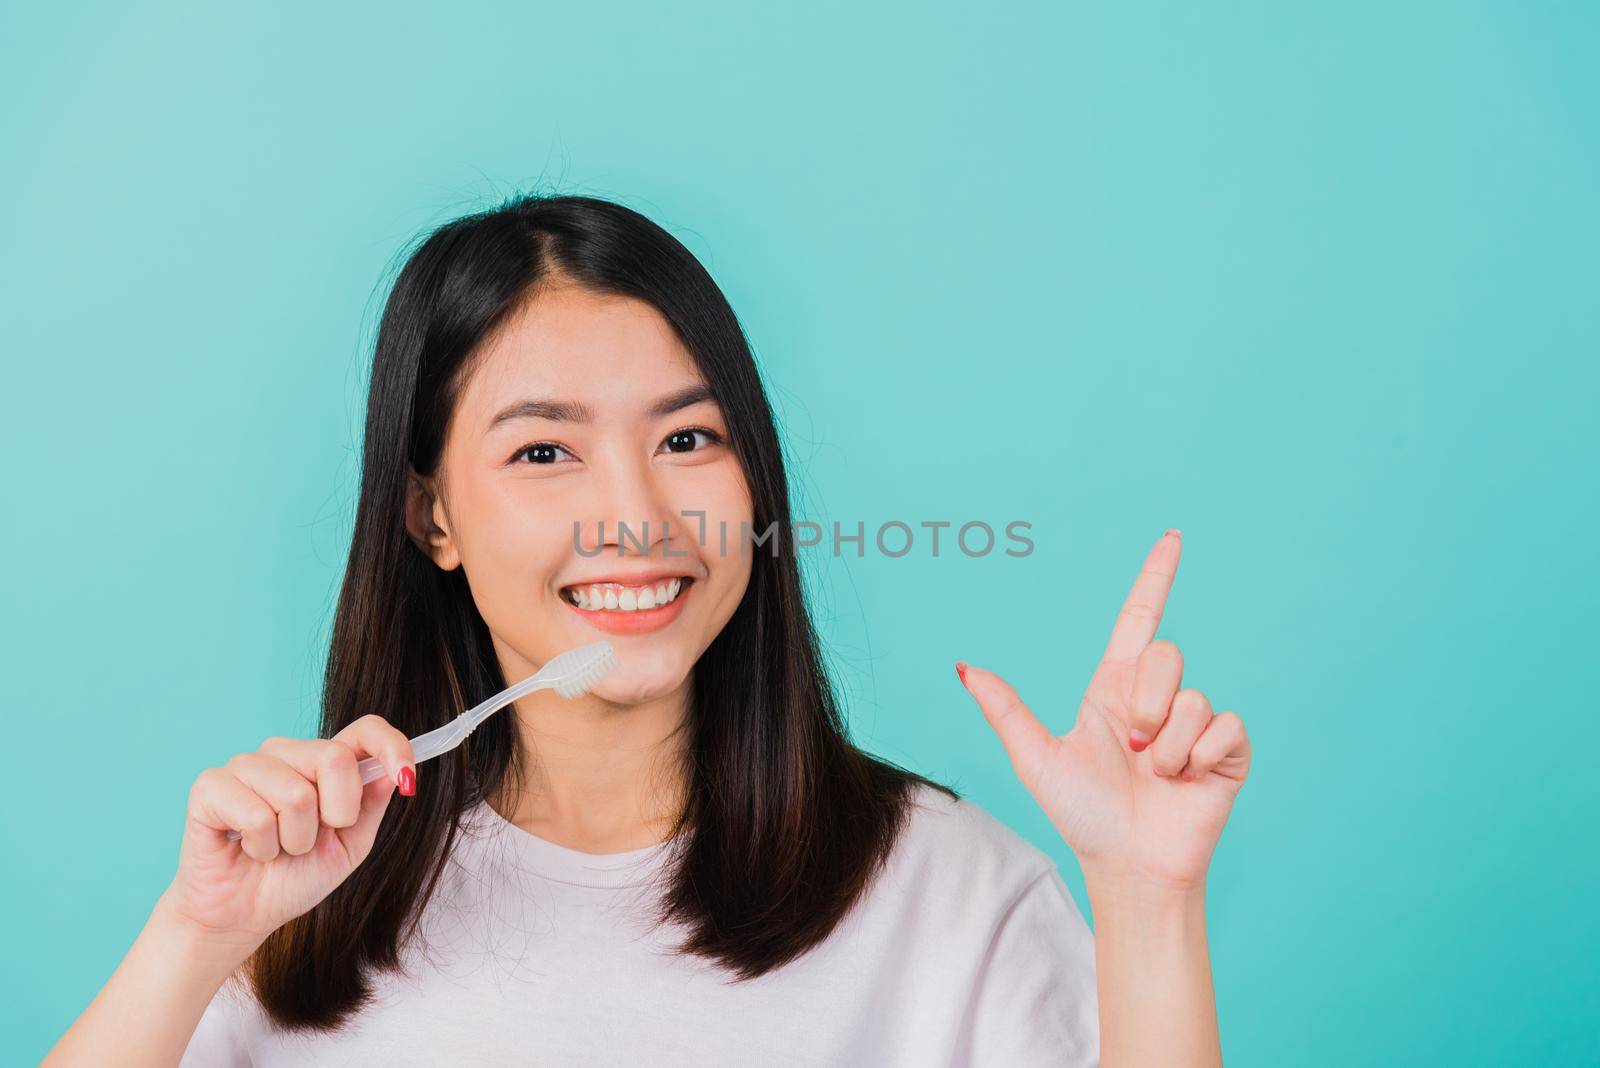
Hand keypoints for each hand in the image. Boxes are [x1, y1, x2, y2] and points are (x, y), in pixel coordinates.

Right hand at [155, 715, 417, 959]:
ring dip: (295, 839)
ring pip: (296, 793)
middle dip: (336, 814)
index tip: (406, 776)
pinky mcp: (211, 786)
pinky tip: (248, 848)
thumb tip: (392, 770)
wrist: (244, 915)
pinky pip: (256, 815)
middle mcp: (285, 753)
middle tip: (310, 841)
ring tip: (277, 848)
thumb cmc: (295, 877)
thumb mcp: (350, 845)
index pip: (364, 730)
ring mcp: (245, 765)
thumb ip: (371, 805)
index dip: (391, 746)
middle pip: (334, 758)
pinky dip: (261, 846)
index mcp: (322, 761)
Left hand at [957, 530, 1250, 892]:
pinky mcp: (1226, 751)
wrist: (1128, 867)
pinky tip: (1187, 783)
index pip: (1139, 619)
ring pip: (1192, 697)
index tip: (1172, 538)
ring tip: (1154, 777)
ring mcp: (1194, 724)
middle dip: (1144, 703)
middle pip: (1165, 655)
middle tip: (1131, 750)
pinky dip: (1198, 757)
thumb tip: (963, 667)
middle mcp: (1156, 698)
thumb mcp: (1037, 759)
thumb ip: (1006, 710)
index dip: (1156, 578)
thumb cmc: (1083, 816)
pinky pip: (1224, 726)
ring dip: (1165, 746)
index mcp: (1113, 689)